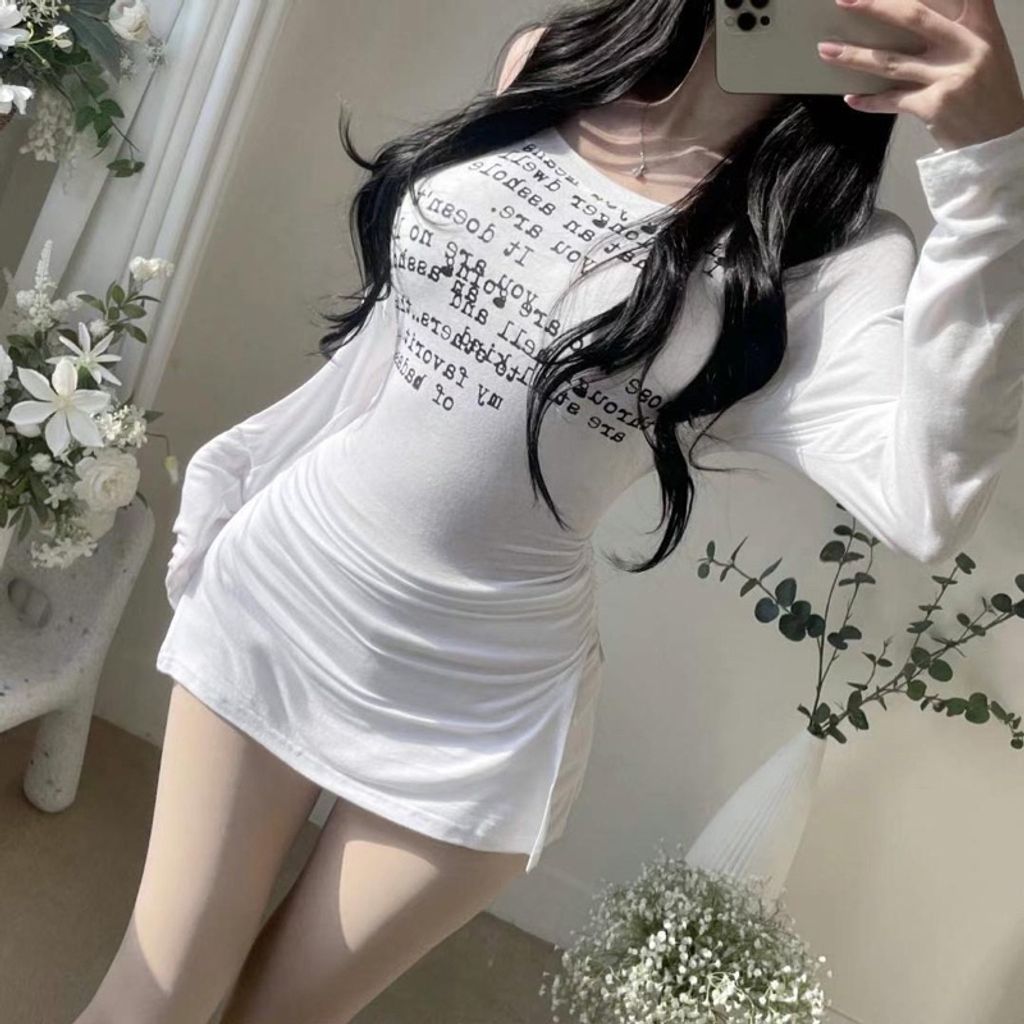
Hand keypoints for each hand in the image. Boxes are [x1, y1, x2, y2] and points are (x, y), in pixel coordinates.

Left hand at [816, 0, 1023, 150]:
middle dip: (875, 5)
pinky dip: (869, 101)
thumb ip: (957, 32)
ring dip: (854, 56)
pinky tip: (851, 98)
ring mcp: (950, 76)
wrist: (998, 140)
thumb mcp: (985, 53)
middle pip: (914, 17)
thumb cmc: (988, 94)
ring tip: (826, 50)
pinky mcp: (934, 106)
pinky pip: (891, 100)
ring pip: (891, 61)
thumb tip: (908, 20)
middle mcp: (967, 46)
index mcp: (982, 27)